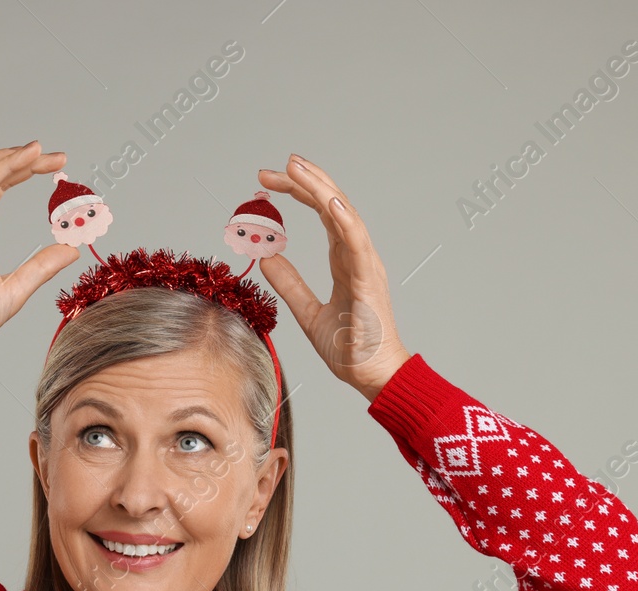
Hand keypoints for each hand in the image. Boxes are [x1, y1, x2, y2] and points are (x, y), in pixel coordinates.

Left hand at [256, 155, 409, 401]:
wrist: (372, 376)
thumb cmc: (350, 348)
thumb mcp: (307, 312)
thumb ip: (289, 283)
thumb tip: (265, 257)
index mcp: (346, 260)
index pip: (322, 214)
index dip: (299, 193)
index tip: (268, 182)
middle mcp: (357, 255)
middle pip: (331, 205)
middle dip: (302, 182)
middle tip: (268, 170)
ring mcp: (365, 264)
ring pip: (343, 214)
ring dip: (319, 188)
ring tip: (295, 168)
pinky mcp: (367, 280)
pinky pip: (357, 243)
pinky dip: (344, 219)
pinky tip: (328, 201)